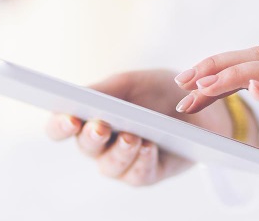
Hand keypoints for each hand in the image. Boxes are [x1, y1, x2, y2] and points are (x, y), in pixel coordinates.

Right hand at [45, 70, 256, 185]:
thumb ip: (104, 90)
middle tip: (101, 126)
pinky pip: (138, 175)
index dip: (59, 125)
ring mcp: (122, 162)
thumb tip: (80, 96)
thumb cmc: (158, 91)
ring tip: (132, 137)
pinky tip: (149, 148)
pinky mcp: (146, 174)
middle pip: (85, 147)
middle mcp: (101, 144)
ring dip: (119, 151)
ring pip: (110, 166)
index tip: (69, 118)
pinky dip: (142, 161)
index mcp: (90, 117)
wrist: (199, 105)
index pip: (62, 127)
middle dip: (91, 137)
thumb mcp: (131, 82)